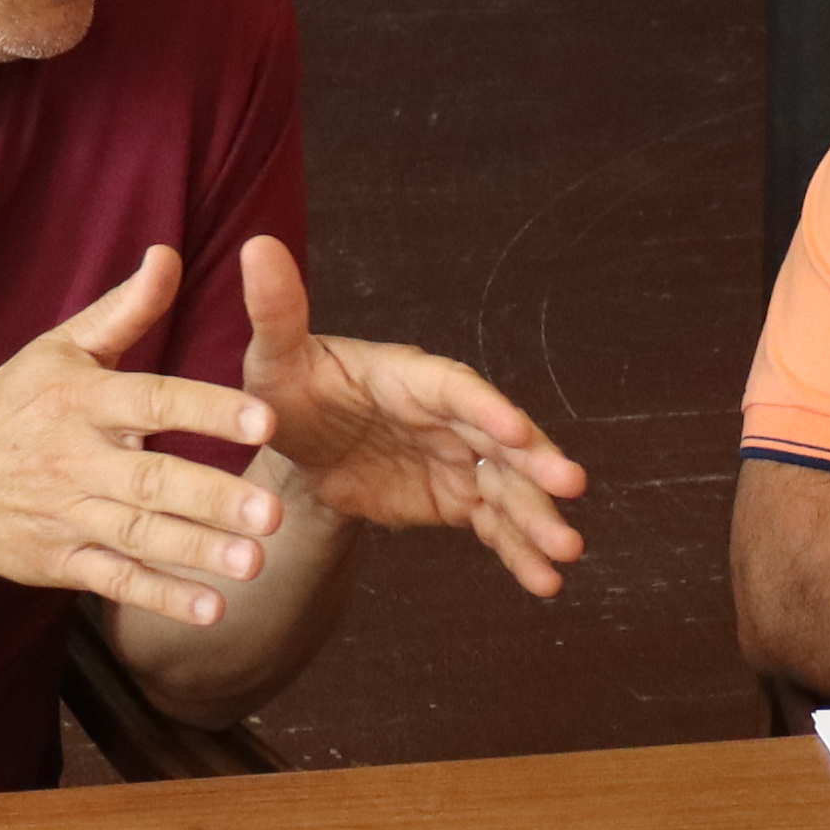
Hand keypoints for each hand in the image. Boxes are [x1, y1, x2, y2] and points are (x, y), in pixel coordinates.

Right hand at [0, 246, 291, 628]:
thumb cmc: (11, 404)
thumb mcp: (59, 347)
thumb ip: (124, 309)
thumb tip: (169, 253)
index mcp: (82, 398)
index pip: (154, 400)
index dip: (208, 409)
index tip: (264, 418)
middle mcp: (75, 457)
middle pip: (153, 479)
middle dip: (214, 497)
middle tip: (274, 511)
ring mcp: (66, 513)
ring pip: (140, 533)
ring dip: (198, 551)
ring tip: (255, 563)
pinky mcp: (58, 560)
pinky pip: (115, 580)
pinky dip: (160, 597)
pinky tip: (211, 609)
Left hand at [236, 237, 591, 600]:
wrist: (303, 446)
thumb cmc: (290, 389)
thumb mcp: (274, 358)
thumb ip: (276, 311)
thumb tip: (258, 246)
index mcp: (411, 377)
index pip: (454, 389)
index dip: (487, 408)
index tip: (517, 432)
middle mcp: (449, 416)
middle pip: (501, 440)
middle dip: (536, 465)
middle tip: (571, 488)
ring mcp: (460, 459)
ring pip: (507, 488)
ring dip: (538, 518)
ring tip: (568, 552)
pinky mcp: (458, 499)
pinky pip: (494, 527)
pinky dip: (519, 554)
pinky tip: (545, 584)